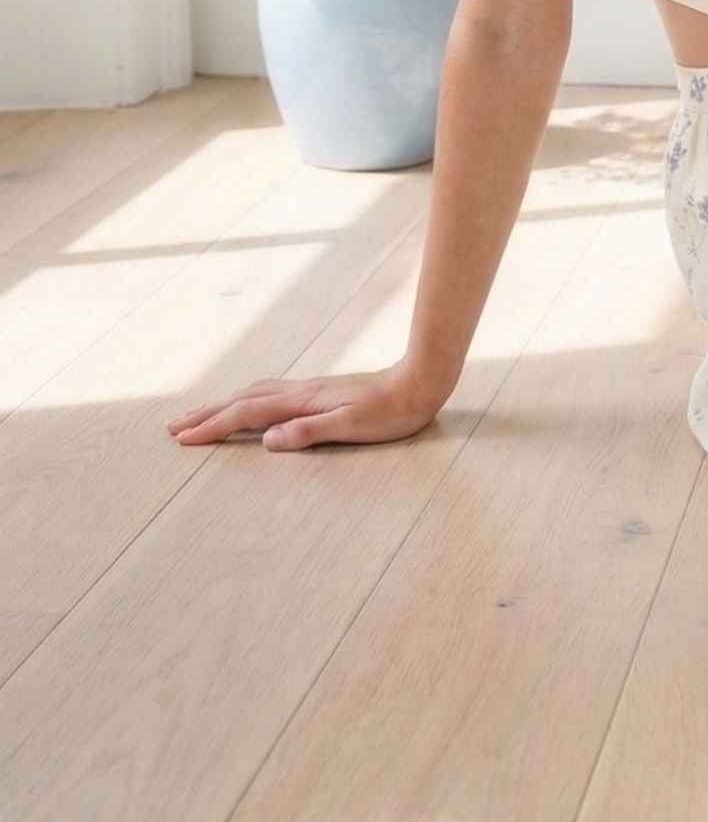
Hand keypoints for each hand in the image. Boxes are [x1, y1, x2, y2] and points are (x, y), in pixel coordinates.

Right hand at [165, 361, 447, 450]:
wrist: (420, 381)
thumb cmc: (391, 412)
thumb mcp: (352, 427)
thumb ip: (309, 432)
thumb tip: (266, 440)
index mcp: (302, 402)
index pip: (247, 414)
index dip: (213, 427)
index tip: (182, 439)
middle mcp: (300, 391)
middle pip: (243, 400)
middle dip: (207, 413)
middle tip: (173, 427)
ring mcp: (309, 389)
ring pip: (254, 393)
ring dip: (224, 403)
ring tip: (201, 413)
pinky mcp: (320, 391)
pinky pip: (270, 393)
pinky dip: (247, 399)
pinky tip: (251, 403)